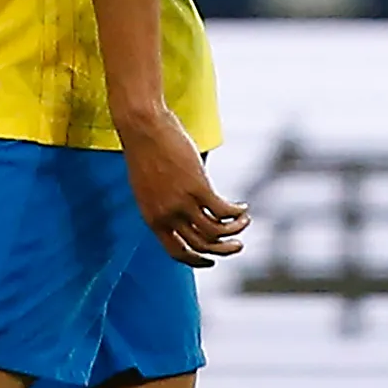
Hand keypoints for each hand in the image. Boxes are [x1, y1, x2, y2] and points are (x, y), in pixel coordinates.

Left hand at [119, 107, 249, 267]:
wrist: (142, 128)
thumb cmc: (145, 152)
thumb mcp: (148, 187)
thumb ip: (162, 205)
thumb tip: (179, 213)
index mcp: (153, 219)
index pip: (177, 252)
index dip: (197, 260)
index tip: (211, 259)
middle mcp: (167, 216)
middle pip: (201, 245)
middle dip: (223, 249)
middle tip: (238, 245)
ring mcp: (182, 203)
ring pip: (216, 231)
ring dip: (235, 230)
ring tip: (244, 221)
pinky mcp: (197, 187)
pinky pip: (223, 210)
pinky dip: (237, 212)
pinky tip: (242, 207)